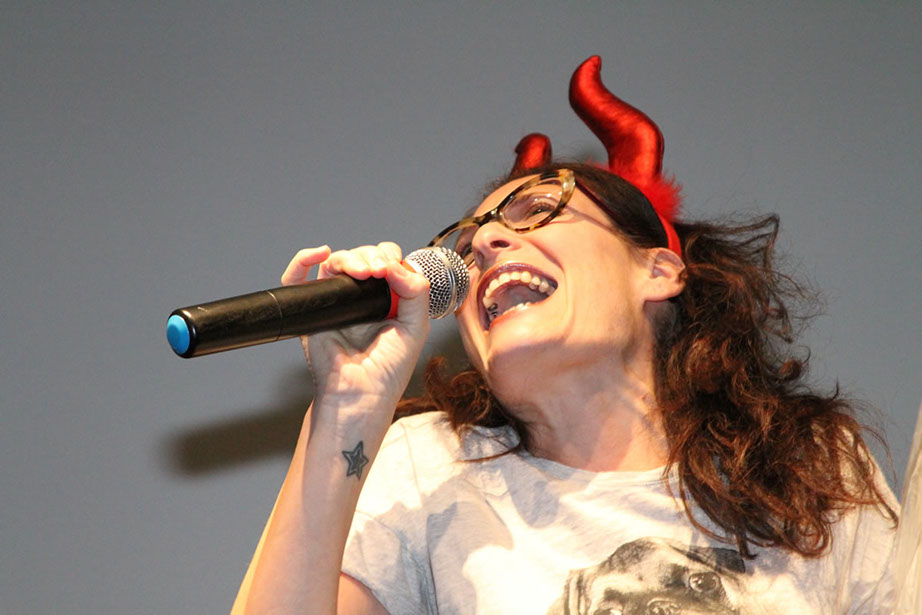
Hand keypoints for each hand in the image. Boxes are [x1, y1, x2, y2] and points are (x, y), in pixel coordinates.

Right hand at [280, 243, 430, 417]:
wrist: (360, 393)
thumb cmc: (388, 369)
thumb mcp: (415, 326)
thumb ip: (416, 292)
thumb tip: (396, 263)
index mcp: (389, 298)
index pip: (388, 261)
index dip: (390, 256)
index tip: (392, 267)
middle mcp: (362, 296)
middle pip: (363, 256)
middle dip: (372, 255)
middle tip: (378, 271)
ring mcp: (337, 300)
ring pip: (337, 261)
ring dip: (350, 257)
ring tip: (361, 272)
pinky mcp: (313, 308)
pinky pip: (298, 277)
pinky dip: (304, 259)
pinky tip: (321, 254)